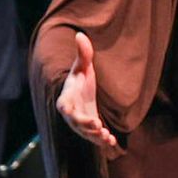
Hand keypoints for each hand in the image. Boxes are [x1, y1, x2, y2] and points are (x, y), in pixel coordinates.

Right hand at [56, 32, 120, 159]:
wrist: (83, 90)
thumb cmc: (80, 78)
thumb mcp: (82, 66)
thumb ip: (82, 54)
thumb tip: (80, 34)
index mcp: (67, 98)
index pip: (64, 107)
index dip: (70, 112)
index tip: (76, 113)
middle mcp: (72, 114)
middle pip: (75, 124)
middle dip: (85, 127)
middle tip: (99, 127)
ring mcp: (81, 122)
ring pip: (85, 133)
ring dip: (95, 137)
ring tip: (108, 137)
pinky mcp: (90, 128)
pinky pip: (94, 137)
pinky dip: (102, 141)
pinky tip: (112, 142)